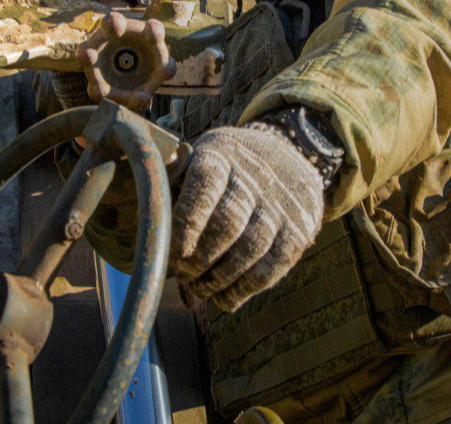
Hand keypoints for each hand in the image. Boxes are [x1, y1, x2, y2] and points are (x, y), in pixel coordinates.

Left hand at [172, 124, 323, 310]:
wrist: (292, 153)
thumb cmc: (229, 165)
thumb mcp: (203, 156)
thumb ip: (176, 186)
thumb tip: (150, 229)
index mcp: (222, 154)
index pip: (204, 187)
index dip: (186, 224)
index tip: (172, 252)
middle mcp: (256, 177)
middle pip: (227, 224)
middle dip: (199, 258)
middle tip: (183, 274)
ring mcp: (282, 204)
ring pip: (249, 250)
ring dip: (218, 279)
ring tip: (199, 288)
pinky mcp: (300, 230)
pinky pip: (271, 268)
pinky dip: (243, 289)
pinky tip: (224, 298)